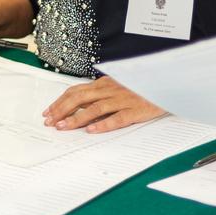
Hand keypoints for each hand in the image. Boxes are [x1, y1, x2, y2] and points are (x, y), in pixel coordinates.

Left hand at [42, 76, 164, 132]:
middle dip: (62, 110)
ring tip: (63, 127)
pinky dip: (103, 124)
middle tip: (49, 122)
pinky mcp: (135, 110)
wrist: (167, 84)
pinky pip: (117, 118)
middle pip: (80, 98)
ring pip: (94, 108)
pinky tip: (91, 130)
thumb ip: (99, 93)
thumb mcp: (116, 86)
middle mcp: (110, 90)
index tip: (48, 112)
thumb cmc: (140, 87)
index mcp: (104, 84)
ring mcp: (122, 100)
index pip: (76, 91)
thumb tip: (79, 103)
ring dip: (76, 118)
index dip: (60, 102)